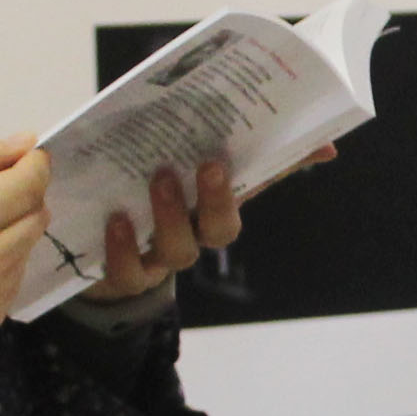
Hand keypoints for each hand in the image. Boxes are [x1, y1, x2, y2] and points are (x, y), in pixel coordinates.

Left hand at [89, 145, 335, 297]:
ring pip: (179, 250)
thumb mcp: (178, 159)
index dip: (269, 172)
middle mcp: (194, 234)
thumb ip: (230, 143)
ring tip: (158, 179)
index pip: (250, 189)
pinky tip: (116, 221)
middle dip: (218, 199)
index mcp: (212, 204)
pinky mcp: (124, 274)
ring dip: (171, 216)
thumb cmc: (146, 193)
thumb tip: (322, 141)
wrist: (94, 246)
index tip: (256, 152)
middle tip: (209, 164)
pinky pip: (130, 273)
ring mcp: (160, 257)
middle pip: (220, 230)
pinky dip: (123, 250)